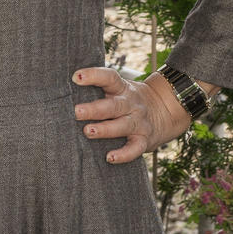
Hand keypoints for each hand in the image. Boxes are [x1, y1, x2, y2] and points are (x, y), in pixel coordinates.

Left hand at [71, 67, 191, 162]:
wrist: (166, 109)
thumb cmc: (129, 100)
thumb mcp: (120, 89)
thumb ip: (100, 89)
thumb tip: (66, 87)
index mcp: (122, 88)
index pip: (109, 77)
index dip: (93, 75)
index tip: (76, 77)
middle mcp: (131, 104)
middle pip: (114, 105)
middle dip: (95, 109)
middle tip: (77, 111)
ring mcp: (139, 122)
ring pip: (122, 126)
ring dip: (105, 129)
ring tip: (87, 132)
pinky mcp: (144, 139)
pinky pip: (135, 148)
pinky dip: (123, 155)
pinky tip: (110, 158)